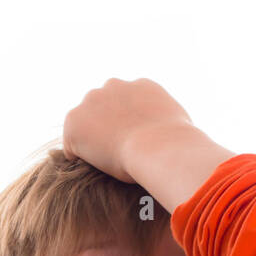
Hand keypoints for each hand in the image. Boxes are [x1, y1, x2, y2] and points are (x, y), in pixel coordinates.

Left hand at [61, 78, 194, 183]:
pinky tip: (97, 170)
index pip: (127, 102)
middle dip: (108, 127)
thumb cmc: (178, 145)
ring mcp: (91, 101)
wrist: (160, 147)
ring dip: (93, 141)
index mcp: (141, 85)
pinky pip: (72, 146)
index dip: (130, 125)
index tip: (136, 144)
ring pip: (85, 124)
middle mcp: (114, 85)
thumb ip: (169, 124)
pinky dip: (81, 159)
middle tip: (121, 154)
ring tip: (109, 163)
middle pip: (103, 107)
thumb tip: (173, 136)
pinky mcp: (74, 121)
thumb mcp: (182, 126)